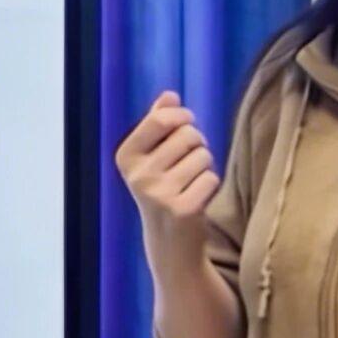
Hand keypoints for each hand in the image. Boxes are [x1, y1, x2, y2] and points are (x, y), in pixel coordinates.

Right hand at [115, 92, 218, 249]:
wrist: (168, 242)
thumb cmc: (162, 189)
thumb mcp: (150, 156)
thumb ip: (156, 123)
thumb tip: (169, 95)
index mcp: (126, 156)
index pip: (162, 118)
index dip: (182, 117)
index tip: (186, 124)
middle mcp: (138, 174)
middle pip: (188, 134)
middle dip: (197, 142)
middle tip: (190, 160)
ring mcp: (159, 193)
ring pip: (203, 156)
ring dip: (205, 165)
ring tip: (192, 180)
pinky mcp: (183, 209)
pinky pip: (212, 177)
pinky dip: (210, 185)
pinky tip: (197, 197)